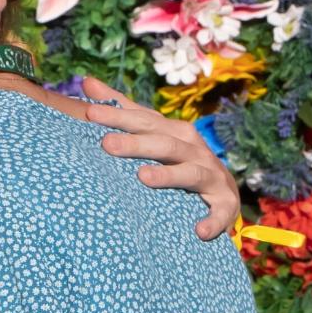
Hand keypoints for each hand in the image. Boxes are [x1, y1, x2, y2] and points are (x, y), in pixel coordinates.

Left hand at [79, 77, 240, 240]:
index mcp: (173, 132)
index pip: (142, 120)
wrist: (221, 190)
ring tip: (143, 177)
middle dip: (136, 144)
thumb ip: (122, 109)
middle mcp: (193, 150)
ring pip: (190, 173)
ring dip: (169, 176)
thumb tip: (87, 81)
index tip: (89, 112)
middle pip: (163, 143)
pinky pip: (221, 212)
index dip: (118, 115)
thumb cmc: (177, 158)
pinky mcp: (225, 203)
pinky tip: (199, 231)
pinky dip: (213, 220)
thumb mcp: (152, 132)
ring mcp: (211, 176)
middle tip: (106, 144)